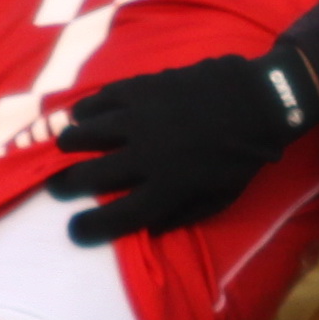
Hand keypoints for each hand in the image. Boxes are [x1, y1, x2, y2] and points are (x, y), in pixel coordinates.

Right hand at [46, 55, 296, 243]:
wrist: (260, 101)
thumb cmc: (242, 157)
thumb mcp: (220, 199)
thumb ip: (182, 215)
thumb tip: (147, 229)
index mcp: (169, 188)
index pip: (117, 217)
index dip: (89, 229)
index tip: (74, 232)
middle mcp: (147, 155)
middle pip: (89, 176)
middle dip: (65, 185)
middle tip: (58, 186)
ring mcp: (141, 118)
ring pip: (86, 133)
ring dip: (72, 143)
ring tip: (69, 146)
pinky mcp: (142, 88)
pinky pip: (101, 99)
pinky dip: (87, 109)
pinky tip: (85, 114)